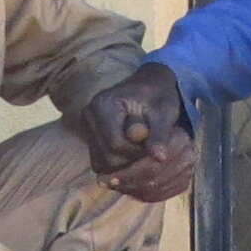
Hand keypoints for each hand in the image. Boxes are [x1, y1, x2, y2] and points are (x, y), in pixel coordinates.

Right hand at [78, 64, 194, 203]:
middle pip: (107, 156)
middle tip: (148, 146)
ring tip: (140, 147)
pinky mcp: (89, 137)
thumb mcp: (164, 113)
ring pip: (101, 163)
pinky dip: (116, 163)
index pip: (116, 143)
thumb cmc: (159, 97)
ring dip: (124, 163)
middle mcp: (89, 114)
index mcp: (103, 104)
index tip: (153, 143)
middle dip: (131, 158)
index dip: (137, 151)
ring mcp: (86, 127)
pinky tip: (131, 151)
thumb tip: (159, 158)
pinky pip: (99, 162)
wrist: (149, 87)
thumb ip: (159, 135)